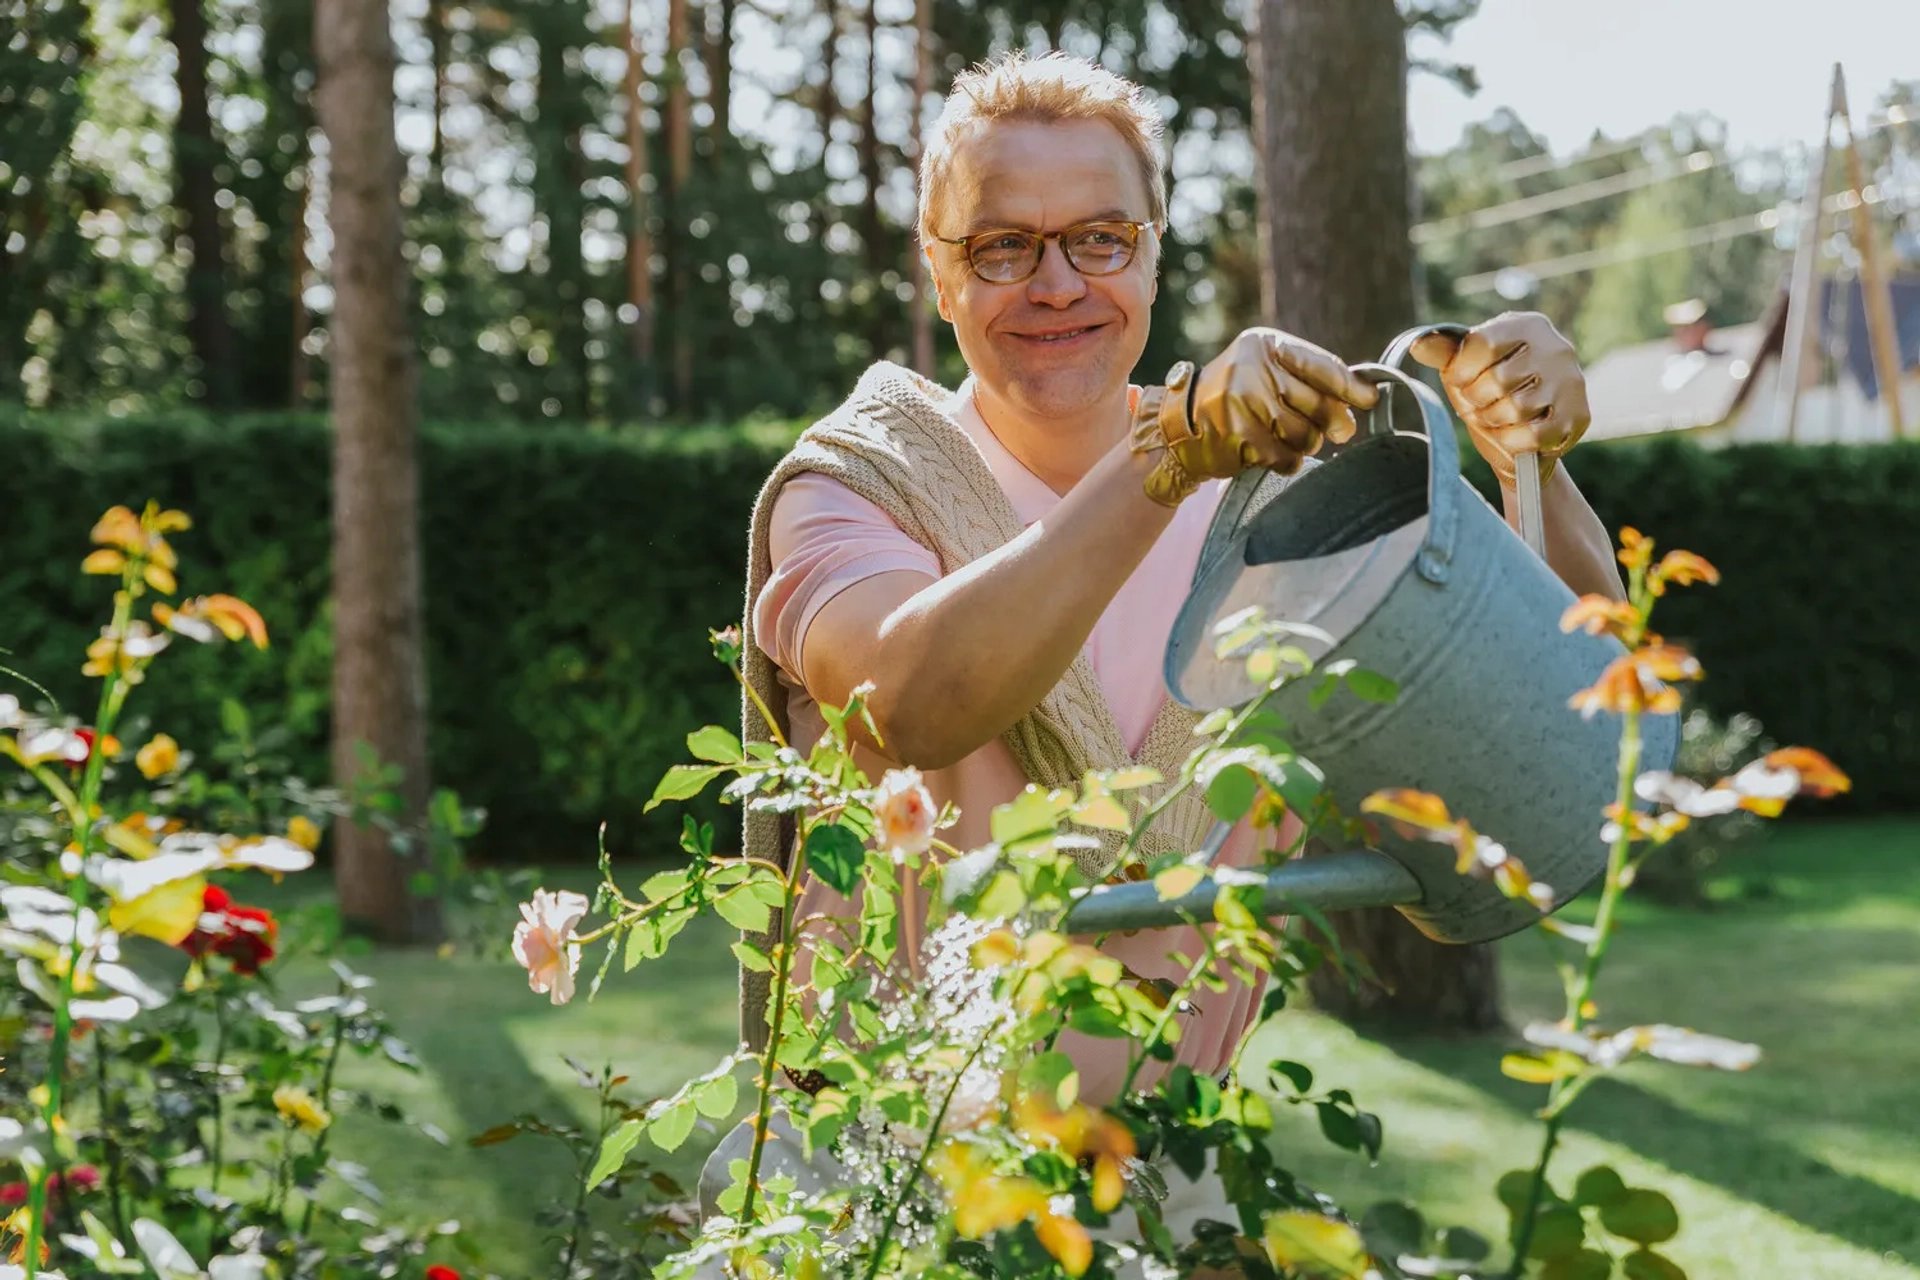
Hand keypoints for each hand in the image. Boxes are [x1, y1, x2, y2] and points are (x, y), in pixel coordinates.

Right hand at [1129, 328, 1379, 506]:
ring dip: (1306, 443)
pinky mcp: (1239, 438)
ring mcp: (1243, 404)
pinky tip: (1272, 452)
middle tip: (1339, 430)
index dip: (1352, 387)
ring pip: (1306, 435)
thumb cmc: (1233, 395)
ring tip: (1288, 437)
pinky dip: (1287, 461)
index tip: (1371, 399)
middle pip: (1319, 404)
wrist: (1178, 424)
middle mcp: (1252, 370)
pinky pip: (1287, 458)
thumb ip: (1307, 380)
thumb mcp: (1264, 370)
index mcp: (1264, 345)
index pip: (1322, 367)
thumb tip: (1357, 406)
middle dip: (1332, 422)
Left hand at [1410, 312, 1589, 485]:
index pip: (1481, 345)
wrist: (1525, 430)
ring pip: (1515, 409)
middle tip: (1480, 405)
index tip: (1462, 382)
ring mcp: (1571, 382)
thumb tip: (1418, 345)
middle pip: (1497, 381)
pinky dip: (1512, 442)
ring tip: (1495, 418)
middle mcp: (1556, 348)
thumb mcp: (1465, 367)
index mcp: (1527, 325)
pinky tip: (1511, 436)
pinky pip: (1532, 436)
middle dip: (1477, 402)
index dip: (1462, 373)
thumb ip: (1443, 353)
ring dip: (1493, 422)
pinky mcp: (1578, 416)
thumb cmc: (1490, 390)